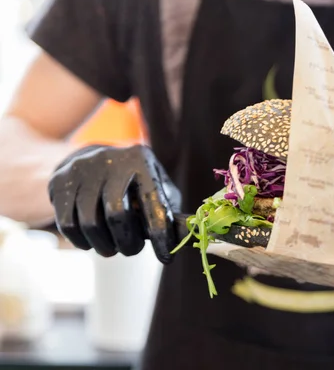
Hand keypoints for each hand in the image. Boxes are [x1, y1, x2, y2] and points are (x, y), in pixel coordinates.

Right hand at [48, 144, 180, 263]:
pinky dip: (82, 242)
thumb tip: (190, 236)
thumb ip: (172, 211)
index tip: (166, 258)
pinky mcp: (59, 182)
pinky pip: (67, 224)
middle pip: (116, 215)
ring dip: (104, 246)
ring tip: (112, 248)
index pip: (152, 203)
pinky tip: (92, 242)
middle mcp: (110, 161)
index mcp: (141, 160)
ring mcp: (81, 169)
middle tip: (132, 249)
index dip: (161, 236)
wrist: (92, 159)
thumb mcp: (158, 188)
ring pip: (89, 223)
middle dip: (128, 242)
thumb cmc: (135, 183)